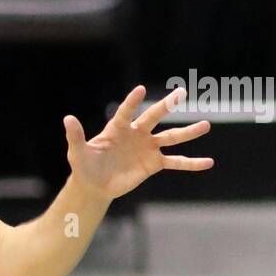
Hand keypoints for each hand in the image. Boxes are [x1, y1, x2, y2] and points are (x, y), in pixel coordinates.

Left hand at [64, 86, 213, 199]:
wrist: (95, 184)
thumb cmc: (85, 166)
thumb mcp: (77, 152)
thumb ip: (76, 136)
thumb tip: (67, 119)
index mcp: (118, 128)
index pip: (126, 112)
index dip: (132, 102)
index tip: (140, 90)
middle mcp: (137, 134)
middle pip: (154, 117)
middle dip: (167, 105)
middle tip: (181, 92)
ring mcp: (148, 148)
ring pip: (171, 137)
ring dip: (188, 132)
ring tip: (206, 125)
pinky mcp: (154, 164)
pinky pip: (176, 162)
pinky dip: (191, 163)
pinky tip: (208, 162)